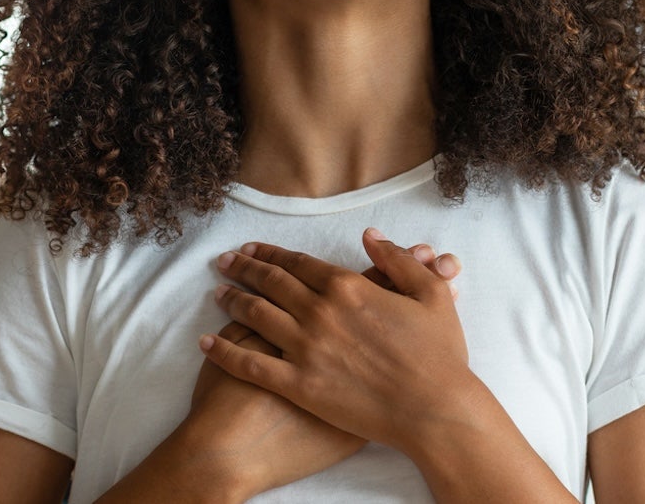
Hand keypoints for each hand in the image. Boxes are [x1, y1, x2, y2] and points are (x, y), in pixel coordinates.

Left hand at [200, 228, 474, 453]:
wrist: (434, 409)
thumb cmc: (438, 354)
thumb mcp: (430, 294)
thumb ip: (398, 259)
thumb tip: (370, 235)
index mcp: (348, 287)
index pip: (298, 263)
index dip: (271, 253)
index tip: (253, 248)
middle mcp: (319, 312)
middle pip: (270, 283)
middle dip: (244, 269)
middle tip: (225, 262)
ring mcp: (305, 348)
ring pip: (256, 316)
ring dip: (232, 301)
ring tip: (217, 292)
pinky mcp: (298, 385)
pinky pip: (251, 363)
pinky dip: (224, 351)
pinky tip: (206, 343)